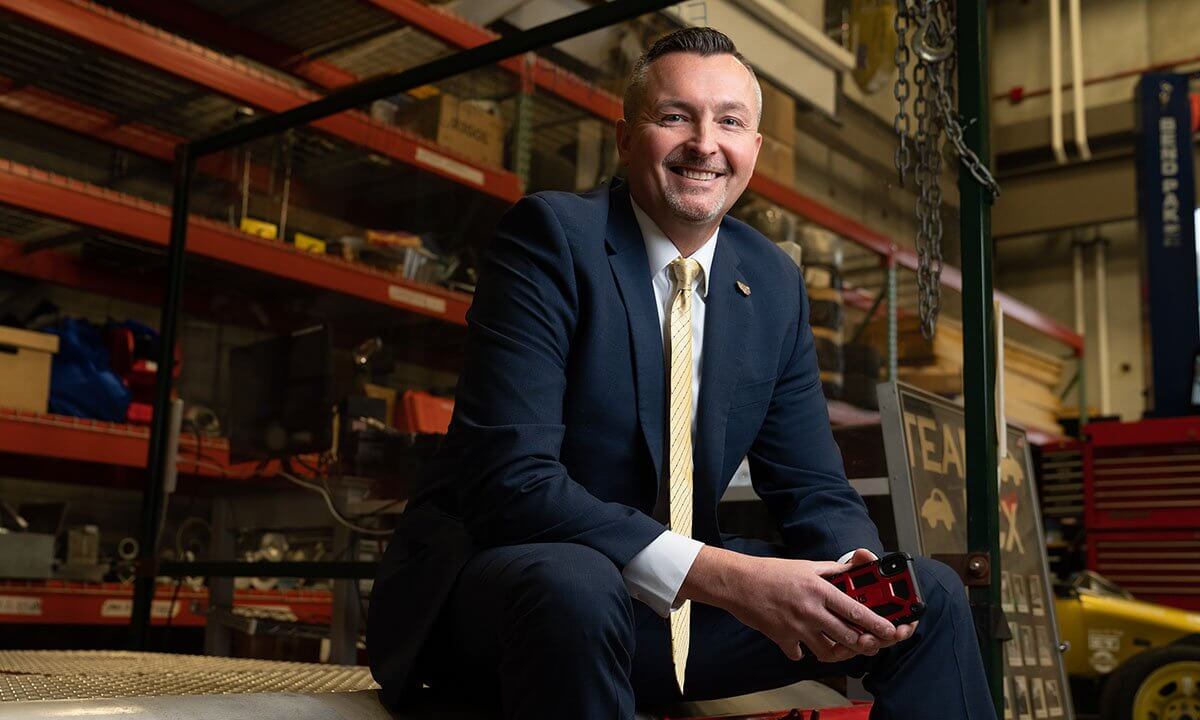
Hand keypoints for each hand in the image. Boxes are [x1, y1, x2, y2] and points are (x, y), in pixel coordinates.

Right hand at [681, 546, 902, 664]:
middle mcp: (811, 612)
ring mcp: (796, 629)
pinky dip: (804, 652)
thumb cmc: (772, 572)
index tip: (891, 631)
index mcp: (820, 591)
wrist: (738, 582)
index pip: (857, 612)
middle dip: (864, 643)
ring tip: (838, 644)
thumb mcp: (806, 565)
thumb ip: (833, 570)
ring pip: (828, 652)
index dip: (878, 625)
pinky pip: (799, 655)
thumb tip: (855, 567)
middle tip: (869, 642)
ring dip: (837, 650)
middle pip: (848, 637)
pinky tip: (803, 643)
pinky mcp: (782, 639)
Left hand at [843, 548, 919, 646]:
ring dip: (863, 646)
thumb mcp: (854, 570)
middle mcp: (881, 622)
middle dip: (881, 640)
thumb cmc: (850, 582)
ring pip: (870, 646)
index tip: (899, 630)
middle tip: (869, 638)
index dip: (906, 627)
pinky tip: (837, 648)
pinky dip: (846, 651)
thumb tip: (864, 554)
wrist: (829, 592)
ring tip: (854, 643)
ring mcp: (866, 633)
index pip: (908, 619)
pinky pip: (851, 651)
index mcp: (890, 605)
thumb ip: (862, 562)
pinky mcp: (849, 642)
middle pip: (888, 637)